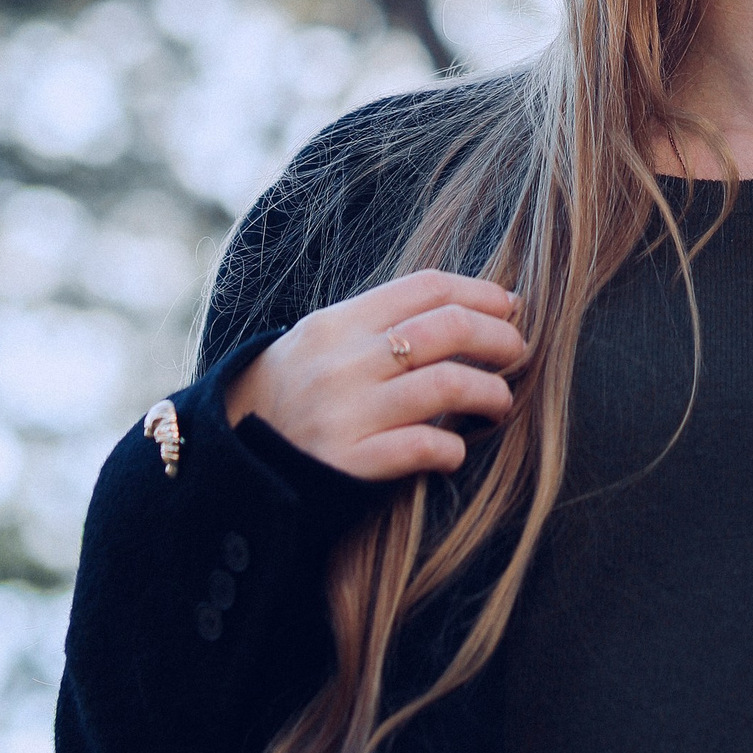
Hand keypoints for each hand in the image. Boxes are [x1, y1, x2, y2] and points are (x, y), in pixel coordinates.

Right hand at [223, 272, 527, 481]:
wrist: (234, 466)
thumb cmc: (292, 396)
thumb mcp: (321, 343)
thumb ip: (379, 323)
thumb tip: (464, 307)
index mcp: (337, 323)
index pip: (426, 287)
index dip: (480, 292)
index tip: (510, 306)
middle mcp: (342, 362)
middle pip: (446, 329)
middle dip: (498, 338)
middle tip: (518, 352)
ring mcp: (345, 413)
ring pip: (446, 385)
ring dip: (490, 393)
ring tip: (499, 403)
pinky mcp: (349, 465)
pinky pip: (422, 447)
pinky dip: (452, 448)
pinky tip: (456, 451)